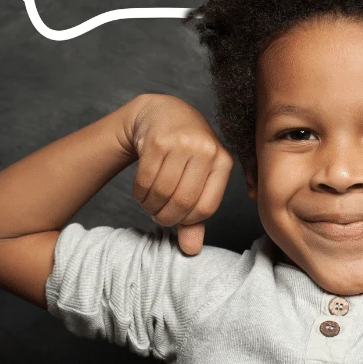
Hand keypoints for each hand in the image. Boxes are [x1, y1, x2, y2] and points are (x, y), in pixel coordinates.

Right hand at [118, 94, 232, 254]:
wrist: (162, 112)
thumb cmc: (184, 150)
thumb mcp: (197, 177)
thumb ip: (195, 216)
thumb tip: (191, 251)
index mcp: (223, 160)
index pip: (206, 208)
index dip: (187, 220)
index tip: (176, 218)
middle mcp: (206, 148)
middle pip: (182, 202)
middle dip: (165, 217)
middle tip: (158, 214)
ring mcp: (182, 142)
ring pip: (162, 193)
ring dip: (150, 206)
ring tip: (150, 201)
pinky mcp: (157, 140)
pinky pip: (145, 181)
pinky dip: (139, 194)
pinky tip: (142, 189)